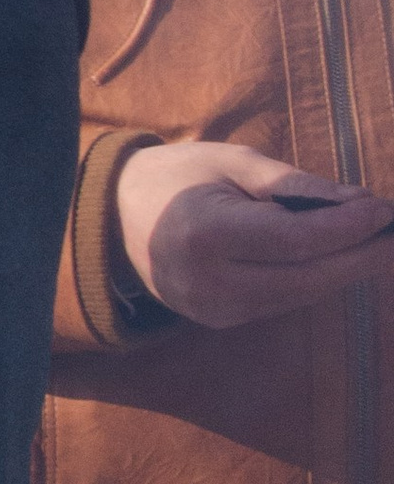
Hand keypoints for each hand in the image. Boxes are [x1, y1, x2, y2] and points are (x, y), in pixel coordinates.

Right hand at [116, 140, 393, 326]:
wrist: (117, 217)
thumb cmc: (178, 176)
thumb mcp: (232, 162)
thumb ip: (295, 184)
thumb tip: (360, 203)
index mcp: (205, 235)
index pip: (296, 241)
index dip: (349, 228)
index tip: (384, 209)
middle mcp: (209, 283)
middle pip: (308, 279)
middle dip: (361, 257)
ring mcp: (213, 310)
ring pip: (301, 294)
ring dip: (344, 269)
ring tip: (377, 240)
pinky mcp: (220, 321)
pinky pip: (283, 300)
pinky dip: (314, 278)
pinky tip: (337, 257)